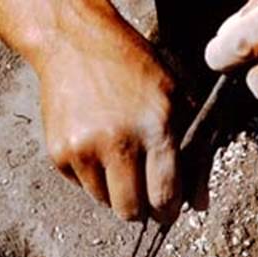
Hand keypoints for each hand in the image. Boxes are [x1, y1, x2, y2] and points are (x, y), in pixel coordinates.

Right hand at [34, 12, 181, 222]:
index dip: (169, 210)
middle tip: (142, 188)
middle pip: (131, 211)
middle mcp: (118, 143)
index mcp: (155, 128)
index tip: (168, 208)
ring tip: (117, 155)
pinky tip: (95, 145)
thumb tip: (199, 205)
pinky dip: (91, 176)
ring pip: (104, 202)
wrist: (75, 43)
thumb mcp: (177, 99)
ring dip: (114, 190)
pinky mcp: (58, 154)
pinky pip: (81, 186)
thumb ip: (194, 154)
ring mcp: (84, 150)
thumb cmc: (134, 68)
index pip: (164, 196)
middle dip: (141, 207)